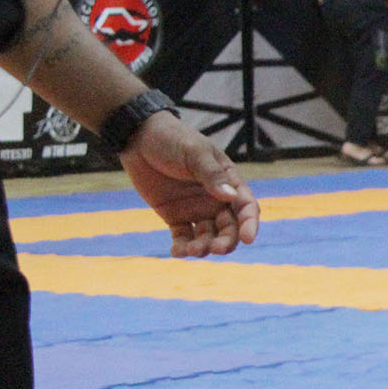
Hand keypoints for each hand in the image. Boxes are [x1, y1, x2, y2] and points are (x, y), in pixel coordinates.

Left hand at [118, 111, 260, 257]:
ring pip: (207, 236)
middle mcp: (216, 200)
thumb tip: (230, 197)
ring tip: (192, 250)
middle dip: (226, 241)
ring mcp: (196, 209)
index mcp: (228, 183)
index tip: (248, 239)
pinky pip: (183, 236)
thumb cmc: (172, 138)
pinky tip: (177, 252)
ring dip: (204, 246)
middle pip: (229, 228)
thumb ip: (212, 175)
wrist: (138, 136)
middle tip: (215, 249)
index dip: (250, 224)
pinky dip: (182, 247)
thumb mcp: (194, 153)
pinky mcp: (175, 216)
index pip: (246, 207)